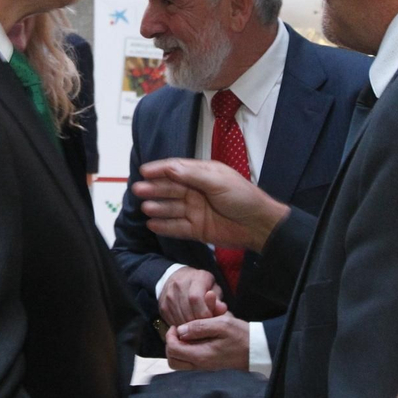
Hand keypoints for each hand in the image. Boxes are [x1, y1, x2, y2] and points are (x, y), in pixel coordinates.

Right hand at [135, 158, 289, 251]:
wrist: (258, 225)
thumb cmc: (243, 197)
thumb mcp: (218, 181)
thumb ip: (193, 175)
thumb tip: (170, 167)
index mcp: (202, 175)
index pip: (176, 170)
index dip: (160, 170)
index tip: (144, 171)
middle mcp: (196, 191)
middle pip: (170, 189)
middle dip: (154, 189)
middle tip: (139, 189)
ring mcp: (195, 211)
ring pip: (171, 208)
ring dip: (157, 207)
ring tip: (145, 207)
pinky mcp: (196, 229)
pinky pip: (176, 227)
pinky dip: (164, 226)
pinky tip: (152, 224)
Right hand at [158, 266, 226, 326]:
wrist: (177, 278)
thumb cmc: (201, 285)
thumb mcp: (213, 287)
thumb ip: (218, 299)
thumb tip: (222, 309)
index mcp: (195, 278)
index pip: (196, 298)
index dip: (204, 313)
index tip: (210, 320)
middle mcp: (178, 285)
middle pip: (188, 311)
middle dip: (198, 323)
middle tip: (205, 327)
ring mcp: (168, 296)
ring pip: (180, 319)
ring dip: (190, 328)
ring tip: (198, 328)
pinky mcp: (162, 306)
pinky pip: (172, 322)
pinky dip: (182, 328)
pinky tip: (188, 327)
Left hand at [165, 313, 248, 370]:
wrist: (257, 349)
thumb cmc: (241, 335)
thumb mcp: (222, 324)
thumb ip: (199, 327)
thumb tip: (180, 330)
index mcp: (201, 355)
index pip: (173, 349)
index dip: (170, 336)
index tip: (177, 325)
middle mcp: (200, 365)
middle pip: (173, 361)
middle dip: (170, 344)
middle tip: (178, 331)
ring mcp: (204, 366)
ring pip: (179, 363)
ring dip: (177, 348)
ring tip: (186, 334)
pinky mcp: (208, 364)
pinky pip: (189, 361)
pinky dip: (186, 350)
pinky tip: (195, 338)